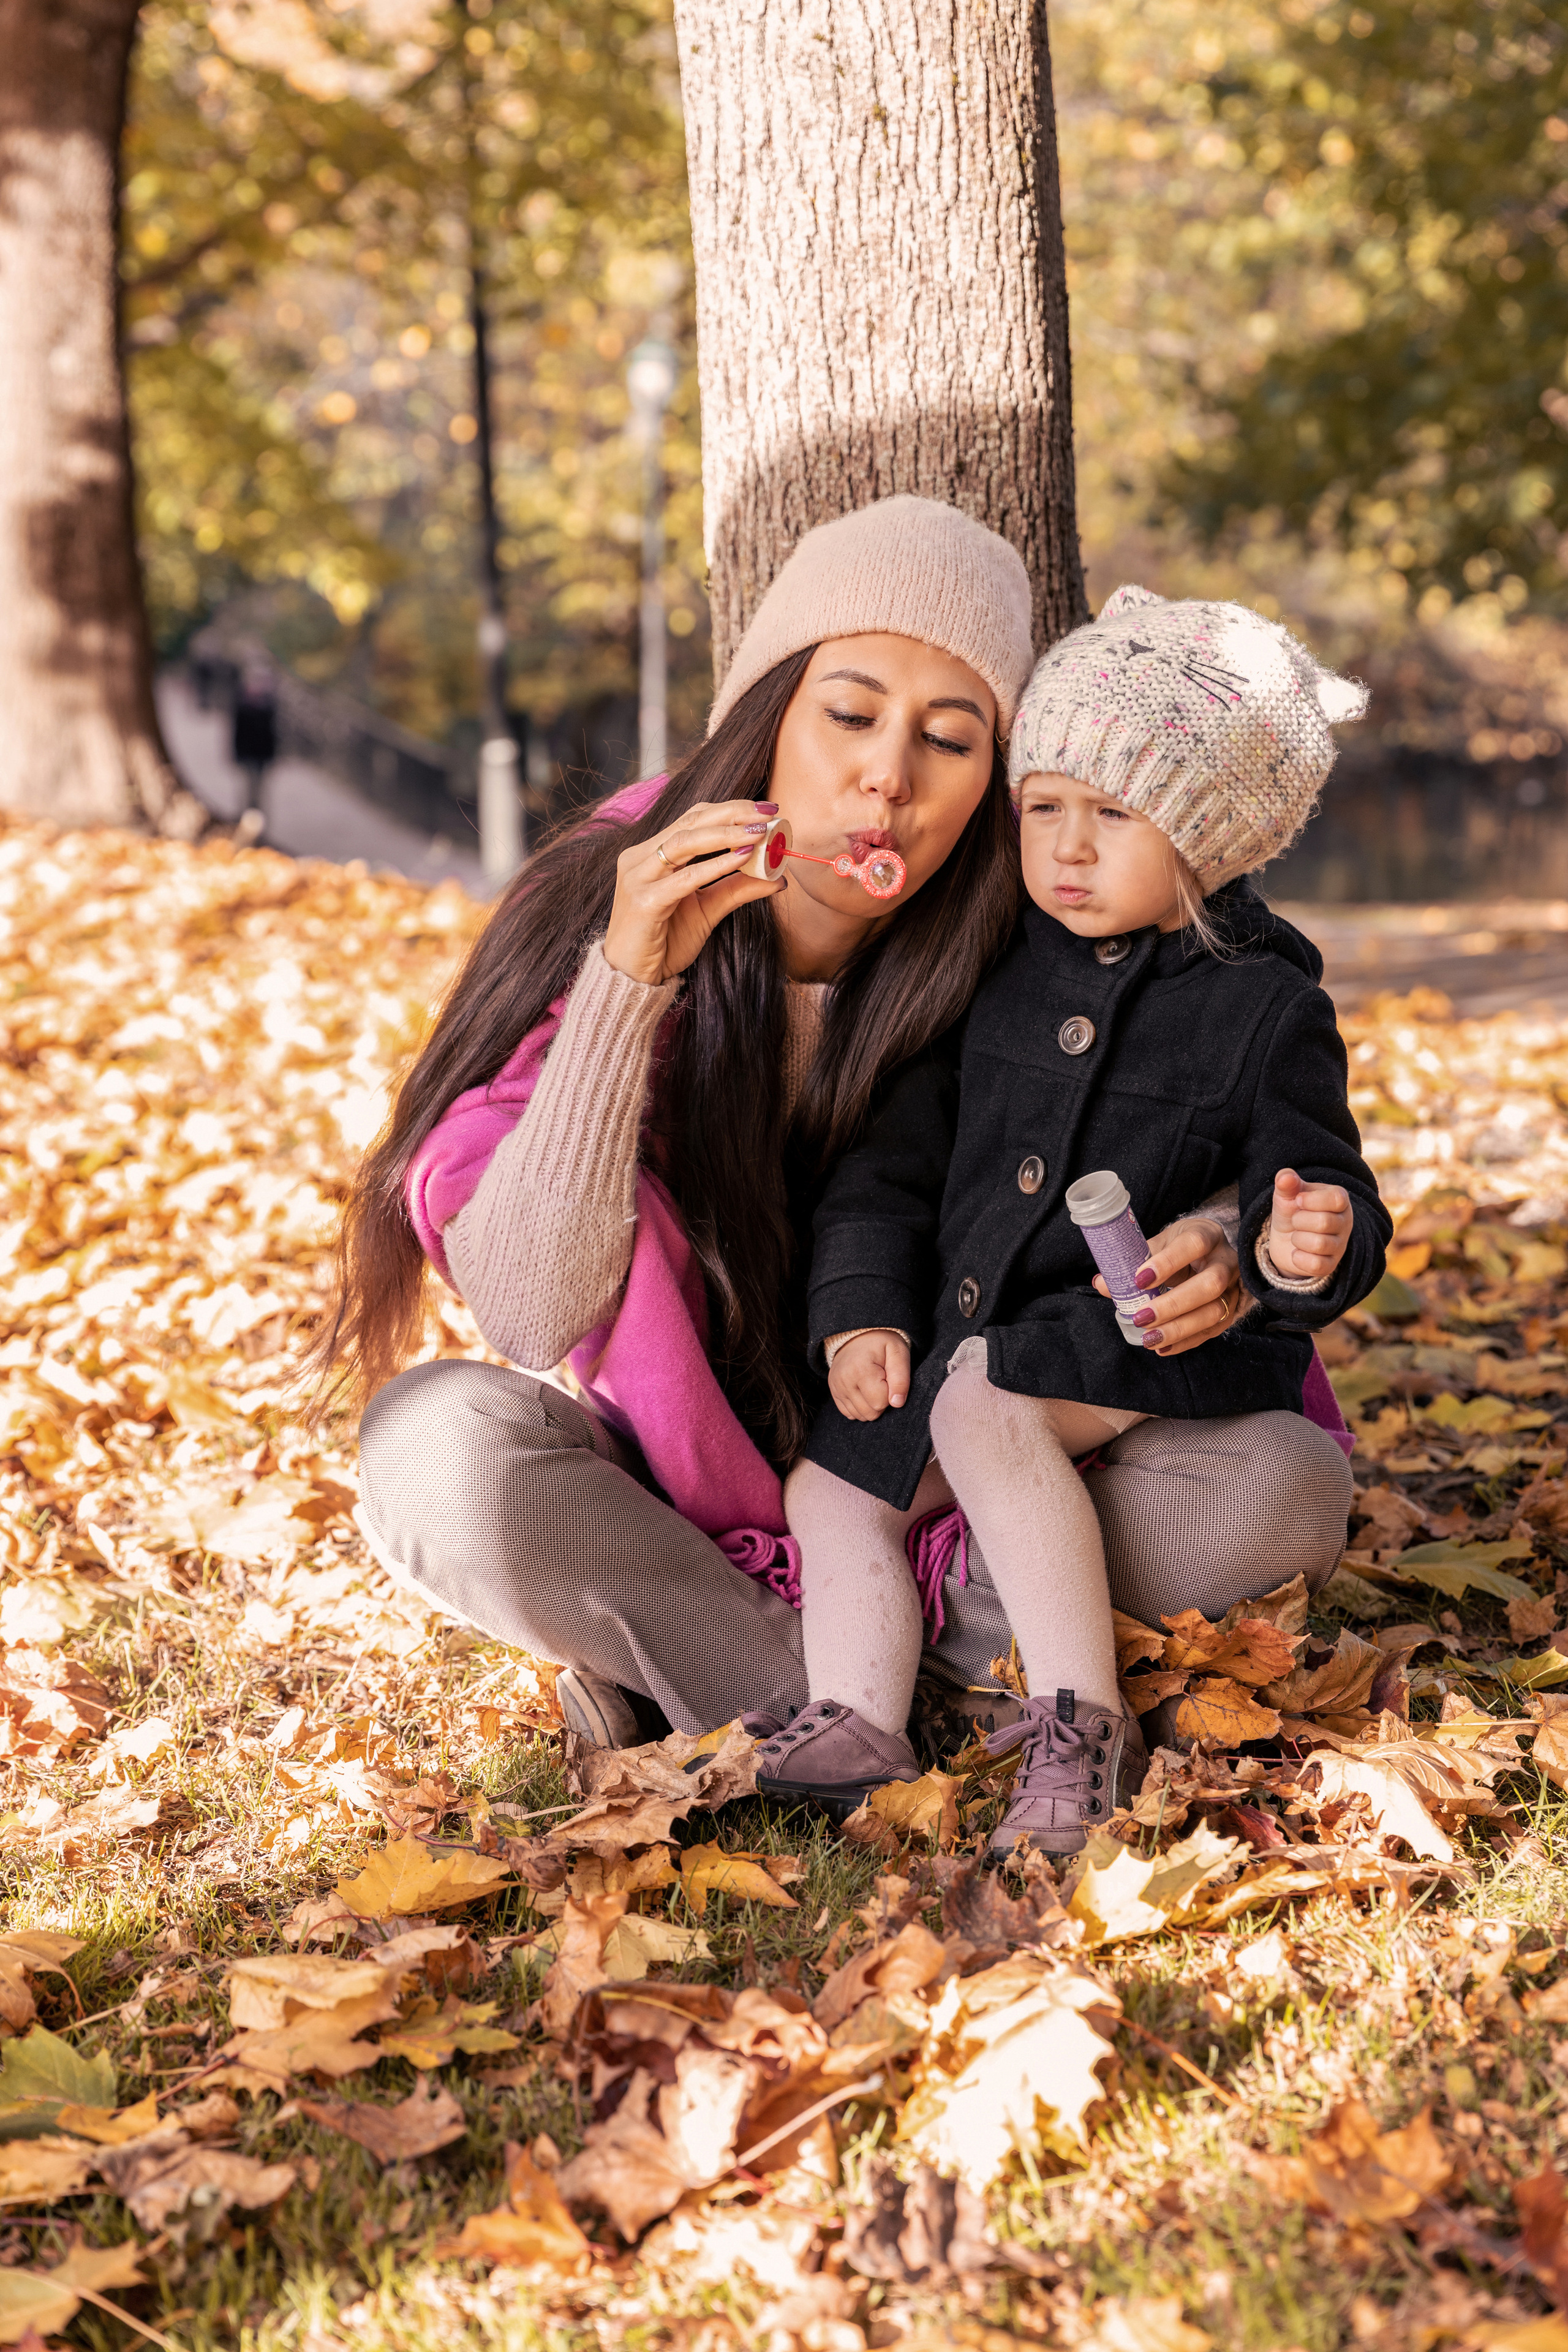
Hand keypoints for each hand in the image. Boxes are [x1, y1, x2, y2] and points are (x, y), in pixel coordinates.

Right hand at [603, 802, 784, 985]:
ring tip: (759, 832)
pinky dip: (714, 866)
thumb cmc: (665, 942)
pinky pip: (684, 879)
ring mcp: (638, 878)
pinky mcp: (643, 902)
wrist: (633, 978)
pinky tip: (741, 858)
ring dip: (725, 834)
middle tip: (768, 813)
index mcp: (651, 853)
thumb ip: (736, 889)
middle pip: (689, 822)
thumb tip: (778, 878)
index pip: (692, 819)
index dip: (729, 809)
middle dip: (732, 814)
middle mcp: (640, 859)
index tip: (766, 809)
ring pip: (683, 842)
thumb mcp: (707, 909)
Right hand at [829, 1330, 910, 1420]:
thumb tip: (897, 1403)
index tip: (889, 1377)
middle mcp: (843, 1381)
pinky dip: (861, 1407)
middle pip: (870, 1413)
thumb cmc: (882, 1343)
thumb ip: (901, 1379)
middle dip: (882, 1402)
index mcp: (860, 1369)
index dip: (891, 1393)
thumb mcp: (898, 1353)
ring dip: (872, 1405)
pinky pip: (850, 1414)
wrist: (858, 1336)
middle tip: (883, 1382)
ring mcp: (836, 1388)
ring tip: (873, 1385)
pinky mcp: (834, 1393)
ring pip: (861, 1416)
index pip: (880, 1403)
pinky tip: (865, 1391)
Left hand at [1093, 1216, 1249, 1356]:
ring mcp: (1234, 1288)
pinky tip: (1162, 1347)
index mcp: (1207, 1234)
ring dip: (1180, 1329)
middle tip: (1141, 1317)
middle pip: (1210, 1284)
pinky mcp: (1232, 1310)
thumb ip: (1133, 1261)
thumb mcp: (1159, 1244)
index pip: (1193, 1244)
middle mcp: (1227, 1261)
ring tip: (1150, 1339)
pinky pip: (1213, 1330)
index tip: (1138, 1280)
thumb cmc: (1180, 1247)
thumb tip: (1102, 1283)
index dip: (1167, 1262)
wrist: (1210, 1254)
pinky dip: (1186, 1342)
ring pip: (1216, 1311)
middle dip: (1174, 1304)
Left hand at [1267, 1168, 1351, 1281]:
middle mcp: (1345, 1222)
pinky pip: (1316, 1265)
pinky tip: (1296, 1252)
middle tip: (1296, 1220)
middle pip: (1324, 1222)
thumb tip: (1285, 1176)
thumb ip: (1286, 1182)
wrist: (1284, 1238)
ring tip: (1297, 1235)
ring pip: (1320, 1244)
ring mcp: (1340, 1246)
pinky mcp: (1330, 1265)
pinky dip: (1298, 1258)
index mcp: (1339, 1200)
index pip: (1336, 1199)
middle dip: (1299, 1220)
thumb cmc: (1291, 1210)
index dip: (1311, 1200)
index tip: (1298, 1200)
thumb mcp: (1287, 1194)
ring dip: (1298, 1239)